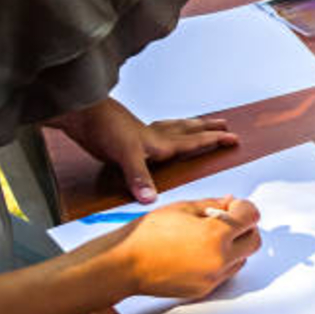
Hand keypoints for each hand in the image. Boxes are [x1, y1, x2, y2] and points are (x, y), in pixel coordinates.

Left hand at [48, 98, 238, 204]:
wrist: (80, 114)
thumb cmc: (103, 129)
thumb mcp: (123, 155)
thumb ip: (139, 177)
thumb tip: (150, 199)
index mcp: (161, 143)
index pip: (195, 141)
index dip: (215, 140)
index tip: (234, 139)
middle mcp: (156, 137)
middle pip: (189, 129)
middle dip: (208, 128)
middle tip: (225, 124)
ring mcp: (142, 135)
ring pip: (174, 127)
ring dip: (189, 125)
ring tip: (199, 122)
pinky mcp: (129, 136)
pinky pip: (156, 130)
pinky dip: (164, 128)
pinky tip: (158, 133)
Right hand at [111, 197, 260, 297]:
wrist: (124, 264)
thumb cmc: (147, 234)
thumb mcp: (183, 208)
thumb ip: (213, 204)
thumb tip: (231, 203)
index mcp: (215, 235)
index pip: (251, 217)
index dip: (244, 207)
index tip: (235, 205)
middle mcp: (219, 259)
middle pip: (254, 241)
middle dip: (246, 228)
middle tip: (229, 220)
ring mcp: (213, 277)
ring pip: (242, 259)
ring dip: (235, 246)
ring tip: (210, 237)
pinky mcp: (205, 289)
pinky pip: (225, 273)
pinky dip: (221, 260)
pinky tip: (200, 251)